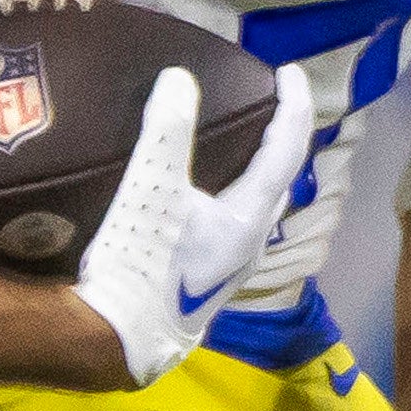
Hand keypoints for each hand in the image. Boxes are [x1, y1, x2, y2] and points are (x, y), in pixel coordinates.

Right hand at [70, 64, 314, 386]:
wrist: (118, 338)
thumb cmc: (141, 264)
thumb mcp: (150, 189)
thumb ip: (166, 131)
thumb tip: (179, 78)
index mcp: (250, 216)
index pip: (287, 149)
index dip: (292, 106)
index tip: (290, 71)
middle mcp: (253, 242)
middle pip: (280, 179)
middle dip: (279, 138)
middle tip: (265, 104)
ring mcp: (234, 266)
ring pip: (259, 205)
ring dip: (257, 169)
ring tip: (238, 142)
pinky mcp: (210, 278)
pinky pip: (237, 223)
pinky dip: (234, 193)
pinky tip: (206, 194)